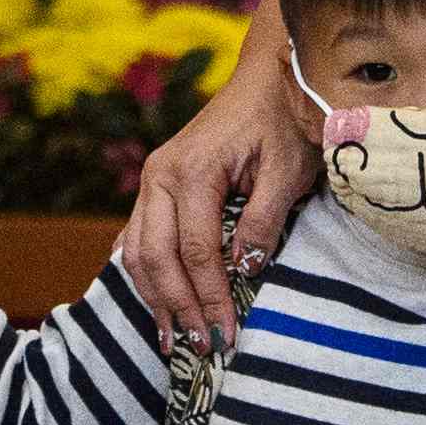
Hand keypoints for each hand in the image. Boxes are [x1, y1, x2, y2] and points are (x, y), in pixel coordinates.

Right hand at [118, 25, 318, 339]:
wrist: (267, 77)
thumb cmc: (284, 119)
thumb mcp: (287, 170)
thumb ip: (263, 221)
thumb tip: (242, 269)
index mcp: (192, 172)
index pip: (196, 252)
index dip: (211, 298)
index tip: (228, 335)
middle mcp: (160, 176)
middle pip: (156, 257)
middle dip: (178, 307)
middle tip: (201, 347)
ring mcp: (153, 179)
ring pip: (139, 251)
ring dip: (155, 298)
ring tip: (173, 340)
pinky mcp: (157, 184)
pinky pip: (138, 236)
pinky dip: (145, 274)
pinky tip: (154, 302)